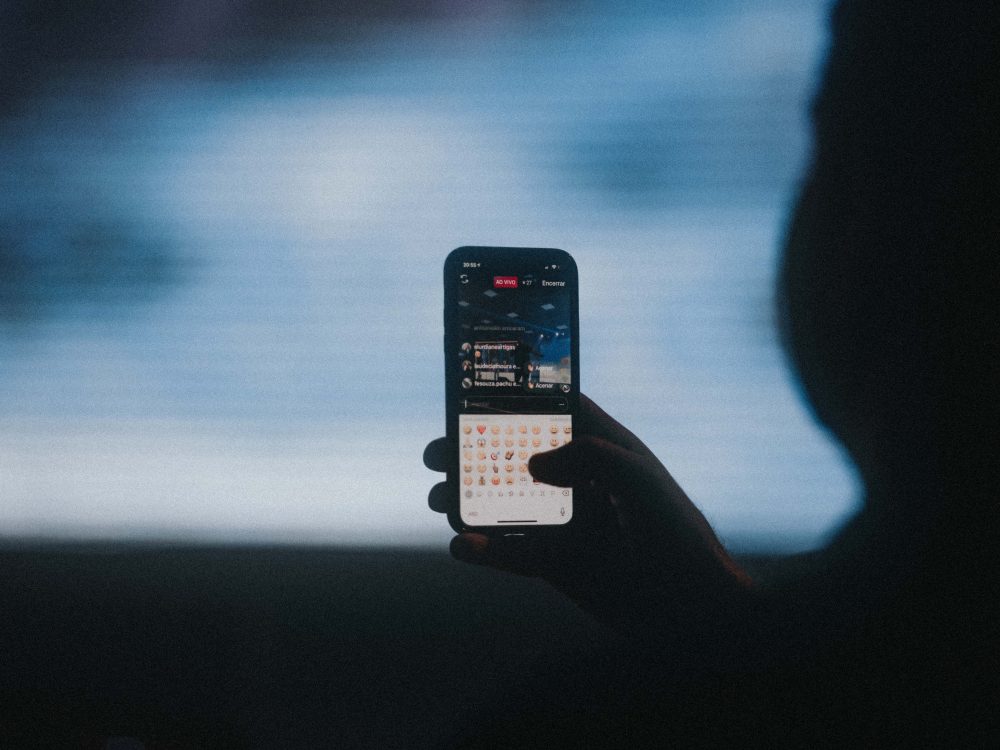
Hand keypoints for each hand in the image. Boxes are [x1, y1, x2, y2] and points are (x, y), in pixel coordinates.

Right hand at [424, 395, 752, 636]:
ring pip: (505, 505)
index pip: (556, 413)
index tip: (474, 391)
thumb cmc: (678, 537)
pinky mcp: (557, 564)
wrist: (691, 612)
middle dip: (475, 453)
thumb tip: (533, 463)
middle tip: (438, 452)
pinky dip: (483, 550)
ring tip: (438, 499)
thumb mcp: (642, 483)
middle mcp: (580, 482)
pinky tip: (462, 545)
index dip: (519, 400)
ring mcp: (565, 524)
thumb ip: (592, 457)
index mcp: (605, 450)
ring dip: (468, 501)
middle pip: (517, 458)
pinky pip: (511, 553)